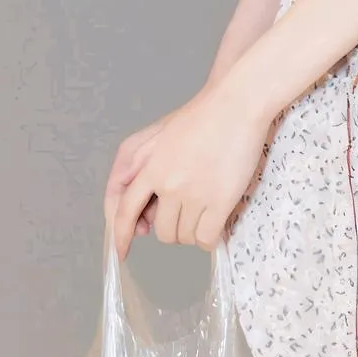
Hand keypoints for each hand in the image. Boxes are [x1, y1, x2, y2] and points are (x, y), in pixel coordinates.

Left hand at [104, 73, 274, 256]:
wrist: (236, 105)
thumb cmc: (201, 117)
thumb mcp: (159, 136)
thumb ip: (142, 167)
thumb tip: (142, 207)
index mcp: (149, 167)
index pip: (124, 210)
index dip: (121, 235)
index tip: (123, 250)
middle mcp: (167, 184)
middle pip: (162, 231)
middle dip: (172, 229)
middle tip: (187, 214)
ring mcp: (194, 194)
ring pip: (184, 236)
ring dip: (193, 232)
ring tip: (206, 211)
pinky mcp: (220, 202)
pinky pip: (207, 238)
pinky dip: (209, 239)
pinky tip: (215, 225)